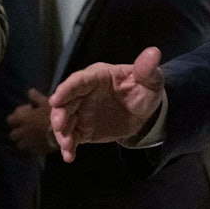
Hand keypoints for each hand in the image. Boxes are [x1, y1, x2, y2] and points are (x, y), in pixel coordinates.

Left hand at [7, 88, 56, 154]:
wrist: (66, 132)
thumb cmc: (57, 114)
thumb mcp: (48, 102)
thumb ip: (36, 97)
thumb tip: (30, 91)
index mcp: (23, 119)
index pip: (10, 119)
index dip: (18, 115)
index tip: (28, 112)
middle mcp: (23, 132)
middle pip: (13, 134)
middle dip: (19, 130)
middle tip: (29, 126)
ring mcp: (29, 143)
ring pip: (20, 144)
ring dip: (25, 140)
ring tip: (34, 135)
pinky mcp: (37, 151)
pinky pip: (31, 151)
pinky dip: (34, 147)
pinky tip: (42, 142)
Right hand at [49, 46, 164, 162]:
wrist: (145, 113)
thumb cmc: (144, 90)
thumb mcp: (150, 80)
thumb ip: (147, 69)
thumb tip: (153, 52)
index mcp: (99, 76)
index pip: (80, 81)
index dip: (67, 89)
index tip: (56, 99)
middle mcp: (85, 93)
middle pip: (66, 101)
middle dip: (59, 113)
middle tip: (60, 124)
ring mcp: (82, 112)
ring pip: (65, 120)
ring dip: (62, 132)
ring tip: (67, 144)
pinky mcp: (83, 128)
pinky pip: (73, 137)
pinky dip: (68, 146)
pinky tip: (69, 156)